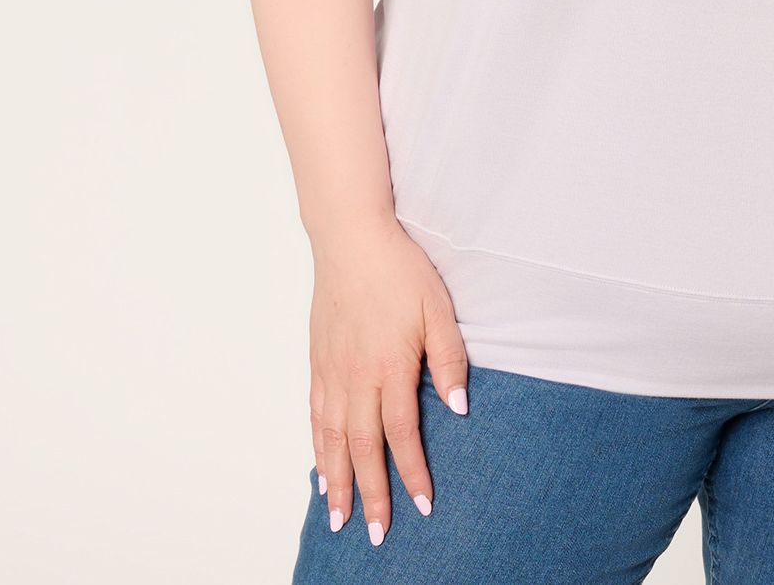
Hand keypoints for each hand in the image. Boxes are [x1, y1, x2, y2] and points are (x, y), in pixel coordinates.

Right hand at [308, 212, 470, 545]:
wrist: (351, 239)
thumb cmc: (400, 270)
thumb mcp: (439, 309)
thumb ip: (449, 359)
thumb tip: (458, 407)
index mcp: (390, 368)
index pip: (401, 435)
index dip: (412, 474)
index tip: (422, 506)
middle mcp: (356, 378)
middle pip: (361, 448)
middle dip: (370, 494)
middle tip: (374, 534)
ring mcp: (332, 371)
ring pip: (331, 439)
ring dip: (336, 482)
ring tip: (339, 517)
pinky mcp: (317, 362)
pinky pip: (315, 416)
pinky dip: (316, 448)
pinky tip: (319, 469)